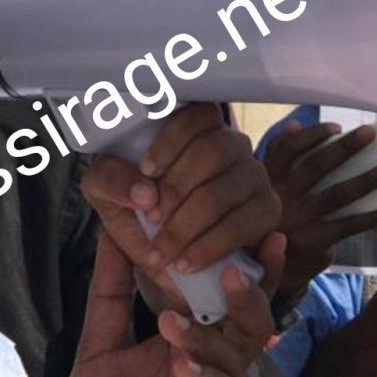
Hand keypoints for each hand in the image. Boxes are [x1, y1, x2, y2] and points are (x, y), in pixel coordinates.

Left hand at [64, 229, 282, 376]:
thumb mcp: (101, 340)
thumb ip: (110, 290)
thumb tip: (111, 235)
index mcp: (199, 334)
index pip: (232, 296)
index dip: (254, 269)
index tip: (265, 237)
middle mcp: (219, 360)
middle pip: (252, 320)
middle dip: (245, 295)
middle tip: (226, 273)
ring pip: (239, 355)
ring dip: (209, 336)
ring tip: (171, 326)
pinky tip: (184, 368)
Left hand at [83, 104, 281, 311]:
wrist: (165, 256)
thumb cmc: (138, 213)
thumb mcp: (109, 192)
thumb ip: (112, 180)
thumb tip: (144, 192)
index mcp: (195, 130)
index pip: (197, 115)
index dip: (172, 140)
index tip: (147, 170)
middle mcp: (231, 146)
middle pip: (214, 150)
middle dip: (177, 189)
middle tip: (153, 218)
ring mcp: (254, 176)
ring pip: (223, 192)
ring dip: (186, 226)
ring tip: (164, 250)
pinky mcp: (267, 210)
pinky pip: (243, 225)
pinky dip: (209, 247)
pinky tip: (187, 262)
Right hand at [263, 120, 376, 299]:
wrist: (262, 270)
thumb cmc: (272, 220)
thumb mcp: (265, 189)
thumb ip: (278, 157)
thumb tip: (296, 125)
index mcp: (268, 179)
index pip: (287, 149)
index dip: (312, 136)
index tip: (336, 127)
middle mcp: (280, 197)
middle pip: (316, 166)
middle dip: (346, 148)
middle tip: (371, 133)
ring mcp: (297, 220)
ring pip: (337, 194)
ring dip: (367, 180)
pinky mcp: (312, 242)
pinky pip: (347, 225)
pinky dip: (370, 217)